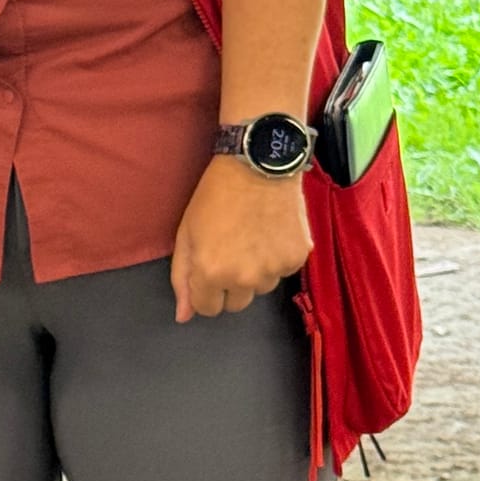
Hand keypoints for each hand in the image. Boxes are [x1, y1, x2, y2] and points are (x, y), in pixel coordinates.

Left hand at [170, 157, 313, 322]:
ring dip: (255, 273)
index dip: (205, 290)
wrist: (257, 164)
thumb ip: (182, 278)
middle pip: (236, 303)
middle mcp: (245, 278)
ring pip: (261, 288)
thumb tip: (183, 316)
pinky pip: (283, 272)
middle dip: (230, 285)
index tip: (209, 269)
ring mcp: (274, 270)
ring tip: (251, 238)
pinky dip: (277, 258)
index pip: (208, 309)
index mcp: (212, 274)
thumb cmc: (215, 195)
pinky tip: (270, 232)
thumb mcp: (187, 233)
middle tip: (230, 252)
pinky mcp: (297, 258)